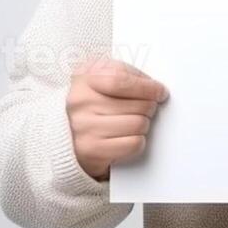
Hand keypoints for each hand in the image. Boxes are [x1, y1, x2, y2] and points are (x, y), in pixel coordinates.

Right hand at [66, 56, 168, 180]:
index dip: (147, 87)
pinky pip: (133, 144)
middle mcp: (80, 102)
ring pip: (138, 124)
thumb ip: (130, 76)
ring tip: (133, 122)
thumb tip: (157, 89)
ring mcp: (84, 127)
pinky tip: (126, 137)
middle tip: (145, 109)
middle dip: (149, 107)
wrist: (67, 134)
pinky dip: (137, 142)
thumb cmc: (94, 102)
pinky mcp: (92, 151)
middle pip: (138, 104)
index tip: (160, 92)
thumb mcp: (106, 77)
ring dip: (143, 125)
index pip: (121, 80)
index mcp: (85, 78)